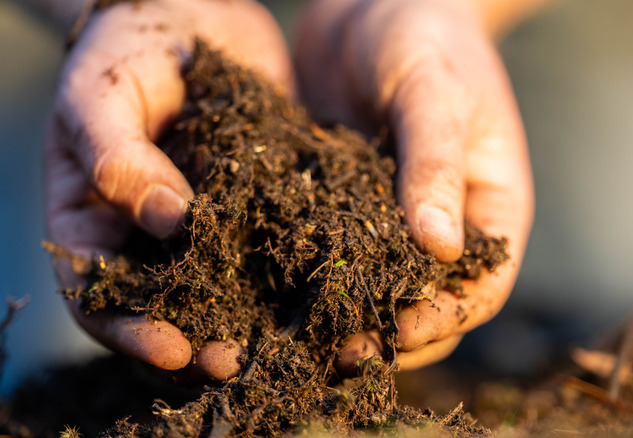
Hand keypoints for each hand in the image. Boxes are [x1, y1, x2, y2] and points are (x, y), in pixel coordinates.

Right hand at [46, 0, 291, 379]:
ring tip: (286, 340)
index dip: (130, 330)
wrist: (190, 12)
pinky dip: (290, 271)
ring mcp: (205, 224)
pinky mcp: (256, 204)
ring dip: (249, 318)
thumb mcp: (102, 94)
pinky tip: (322, 286)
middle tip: (236, 361)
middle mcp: (147, 235)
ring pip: (222, 286)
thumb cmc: (127, 49)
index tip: (174, 348)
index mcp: (92, 221)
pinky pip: (269, 244)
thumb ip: (118, 156)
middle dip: (198, 338)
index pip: (98, 296)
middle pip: (165, 306)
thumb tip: (165, 220)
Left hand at [294, 0, 533, 371]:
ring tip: (300, 334)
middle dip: (388, 332)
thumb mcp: (434, 92)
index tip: (391, 331)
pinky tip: (271, 289)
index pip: (481, 288)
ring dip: (345, 316)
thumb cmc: (425, 34)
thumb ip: (434, 164)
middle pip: (429, 304)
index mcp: (490, 208)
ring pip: (378, 289)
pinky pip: (334, 252)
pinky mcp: (346, 205)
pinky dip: (310, 276)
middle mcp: (444, 225)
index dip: (441, 319)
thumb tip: (439, 250)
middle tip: (335, 349)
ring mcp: (393, 219)